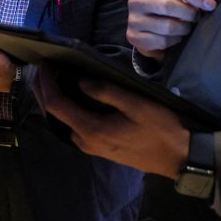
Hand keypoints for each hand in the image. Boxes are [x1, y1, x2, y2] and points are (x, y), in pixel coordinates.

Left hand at [34, 65, 188, 176]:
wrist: (180, 158)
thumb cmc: (161, 129)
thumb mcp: (136, 105)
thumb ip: (106, 92)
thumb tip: (80, 82)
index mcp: (91, 130)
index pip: (55, 104)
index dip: (46, 82)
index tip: (44, 63)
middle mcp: (85, 142)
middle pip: (53, 114)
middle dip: (42, 90)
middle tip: (40, 68)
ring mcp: (91, 147)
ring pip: (62, 122)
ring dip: (52, 100)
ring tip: (49, 79)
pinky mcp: (99, 148)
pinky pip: (73, 127)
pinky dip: (65, 111)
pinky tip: (68, 98)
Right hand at [126, 0, 215, 59]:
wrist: (144, 28)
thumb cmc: (164, 9)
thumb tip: (209, 3)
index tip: (210, 4)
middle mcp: (136, 0)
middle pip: (167, 5)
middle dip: (188, 13)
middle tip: (196, 18)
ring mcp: (133, 20)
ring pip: (168, 26)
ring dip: (183, 29)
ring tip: (185, 27)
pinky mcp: (134, 37)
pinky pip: (163, 41)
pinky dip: (174, 40)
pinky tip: (174, 36)